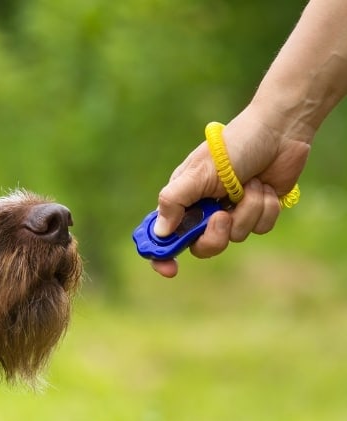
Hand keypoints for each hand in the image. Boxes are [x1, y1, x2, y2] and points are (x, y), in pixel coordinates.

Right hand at [150, 107, 309, 276]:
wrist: (279, 132)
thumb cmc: (233, 146)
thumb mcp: (197, 173)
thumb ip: (174, 202)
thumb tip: (160, 233)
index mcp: (182, 199)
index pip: (163, 235)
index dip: (162, 254)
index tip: (170, 269)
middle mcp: (204, 210)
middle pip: (202, 246)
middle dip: (216, 235)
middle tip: (222, 216)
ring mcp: (231, 212)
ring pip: (235, 237)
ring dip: (247, 210)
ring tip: (250, 184)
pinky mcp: (257, 212)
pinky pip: (260, 228)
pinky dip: (265, 208)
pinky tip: (265, 187)